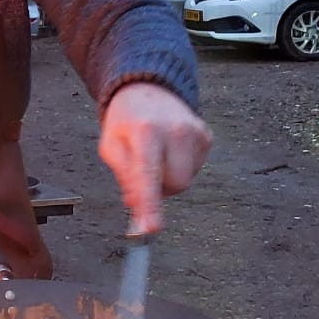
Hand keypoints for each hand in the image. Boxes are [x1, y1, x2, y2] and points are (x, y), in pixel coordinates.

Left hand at [97, 82, 211, 234]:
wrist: (147, 89)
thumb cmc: (126, 120)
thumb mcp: (111, 146)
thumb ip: (124, 178)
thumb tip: (139, 209)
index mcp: (146, 132)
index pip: (149, 176)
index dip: (150, 205)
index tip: (151, 229)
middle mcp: (176, 130)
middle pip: (175, 184)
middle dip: (158, 189)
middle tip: (143, 173)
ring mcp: (196, 132)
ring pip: (186, 180)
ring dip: (168, 178)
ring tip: (156, 156)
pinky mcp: (207, 136)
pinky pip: (196, 169)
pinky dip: (180, 167)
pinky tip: (169, 150)